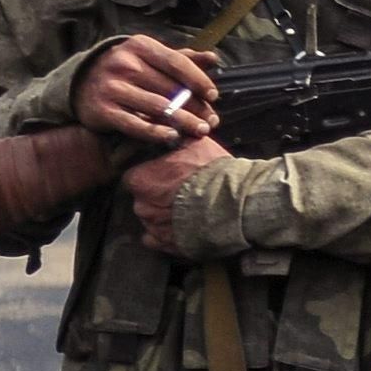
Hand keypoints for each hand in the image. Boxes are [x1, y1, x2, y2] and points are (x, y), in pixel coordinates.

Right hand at [76, 36, 220, 142]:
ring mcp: (112, 88)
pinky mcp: (103, 111)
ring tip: (201, 131)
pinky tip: (173, 137)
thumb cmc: (126, 69)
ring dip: (183, 121)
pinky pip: (135, 124)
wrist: (81, 82)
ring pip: (156, 107)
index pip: (176, 62)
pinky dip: (156, 132)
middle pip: (170, 88)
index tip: (213, 96)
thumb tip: (213, 58)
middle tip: (212, 122)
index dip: (198, 80)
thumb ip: (181, 59)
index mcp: (139, 47)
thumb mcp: (150, 57)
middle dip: (195, 107)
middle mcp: (124, 64)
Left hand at [128, 135, 229, 253]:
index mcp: (140, 180)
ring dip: (162, 215)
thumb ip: (174, 136)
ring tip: (185, 209)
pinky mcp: (168, 246)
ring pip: (150, 220)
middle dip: (155, 196)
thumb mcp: (194, 142)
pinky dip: (165, 235)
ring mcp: (154, 229)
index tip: (163, 173)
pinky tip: (180, 226)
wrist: (237, 204)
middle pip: (141, 200)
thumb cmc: (213, 171)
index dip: (148, 175)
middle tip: (178, 191)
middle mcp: (142, 206)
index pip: (133, 177)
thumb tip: (166, 125)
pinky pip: (155, 241)